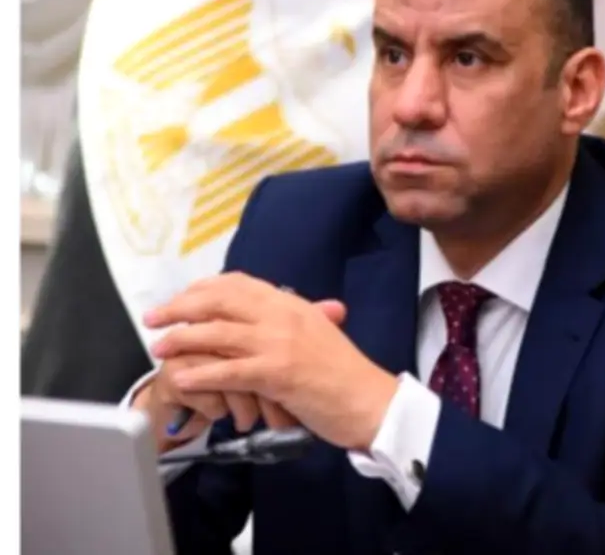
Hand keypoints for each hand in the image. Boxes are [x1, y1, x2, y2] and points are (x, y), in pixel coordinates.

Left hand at [145, 273, 399, 450]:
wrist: (370, 400)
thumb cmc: (344, 371)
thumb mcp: (320, 332)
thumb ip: (296, 316)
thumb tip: (275, 302)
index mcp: (291, 303)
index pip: (238, 283)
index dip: (202, 288)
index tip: (181, 298)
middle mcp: (283, 315)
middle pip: (221, 300)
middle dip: (181, 307)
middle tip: (154, 318)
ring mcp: (280, 343)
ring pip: (220, 333)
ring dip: (183, 338)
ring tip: (159, 348)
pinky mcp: (278, 373)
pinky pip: (230, 371)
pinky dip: (203, 374)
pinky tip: (182, 378)